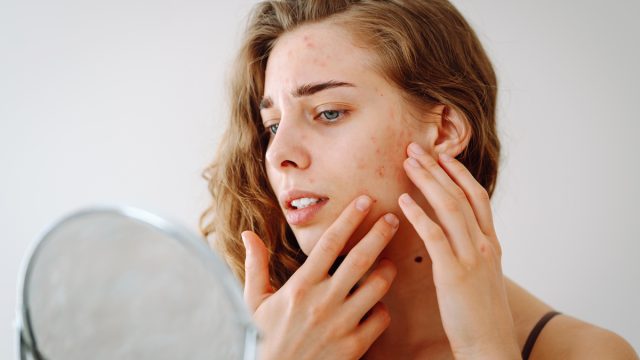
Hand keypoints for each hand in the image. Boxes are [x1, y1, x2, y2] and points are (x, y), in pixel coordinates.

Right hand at [243, 195, 398, 359]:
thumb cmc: (263, 339)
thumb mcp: (253, 302)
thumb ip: (255, 265)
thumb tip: (248, 234)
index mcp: (300, 286)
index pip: (330, 243)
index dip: (349, 218)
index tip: (364, 201)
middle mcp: (323, 301)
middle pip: (361, 259)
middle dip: (380, 234)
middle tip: (393, 218)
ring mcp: (341, 324)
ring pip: (377, 287)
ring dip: (388, 270)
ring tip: (389, 262)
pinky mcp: (354, 346)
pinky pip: (381, 318)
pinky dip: (383, 308)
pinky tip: (376, 304)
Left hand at [398, 143, 519, 359]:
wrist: (491, 346)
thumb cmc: (482, 316)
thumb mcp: (483, 278)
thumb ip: (473, 254)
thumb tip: (457, 239)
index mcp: (491, 245)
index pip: (477, 198)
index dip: (459, 174)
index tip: (443, 155)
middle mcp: (484, 245)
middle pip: (461, 195)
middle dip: (438, 169)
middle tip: (416, 148)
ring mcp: (471, 257)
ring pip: (450, 208)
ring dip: (427, 181)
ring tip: (409, 163)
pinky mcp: (455, 273)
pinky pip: (435, 235)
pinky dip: (419, 214)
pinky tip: (403, 201)